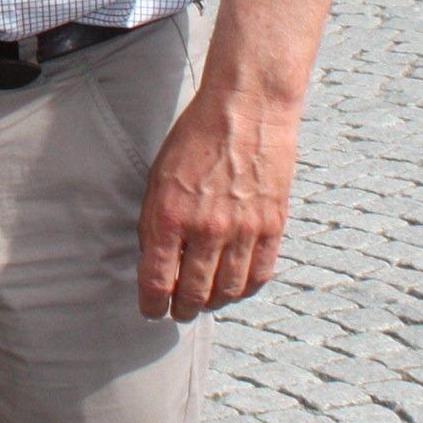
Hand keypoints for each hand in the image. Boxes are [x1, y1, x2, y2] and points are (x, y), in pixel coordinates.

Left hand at [135, 83, 301, 320]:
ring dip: (213, 303)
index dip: (151, 304)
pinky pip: (259, 275)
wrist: (245, 110)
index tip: (150, 312)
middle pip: (193, 292)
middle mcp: (205, 229)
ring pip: (228, 290)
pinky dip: (245, 290)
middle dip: (182, 309)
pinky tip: (235, 288)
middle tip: (178, 312)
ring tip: (206, 303)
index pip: (156, 280)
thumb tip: (152, 261)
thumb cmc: (195, 139)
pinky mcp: (272, 226)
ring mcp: (242, 230)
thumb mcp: (157, 177)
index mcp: (169, 215)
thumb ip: (153, 221)